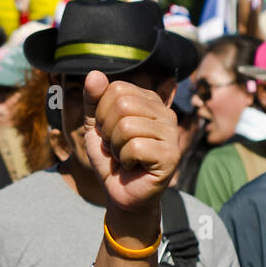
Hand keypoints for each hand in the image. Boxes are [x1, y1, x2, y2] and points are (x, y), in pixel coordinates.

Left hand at [83, 70, 178, 213]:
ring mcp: (172, 134)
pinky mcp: (171, 155)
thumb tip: (94, 74)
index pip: (116, 88)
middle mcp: (165, 113)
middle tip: (115, 145)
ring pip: (127, 126)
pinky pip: (135, 147)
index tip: (108, 130)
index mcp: (149, 101)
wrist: (121, 192)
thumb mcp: (96, 126)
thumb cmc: (111, 158)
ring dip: (115, 146)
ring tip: (124, 156)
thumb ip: (93, 100)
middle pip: (122, 105)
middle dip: (108, 130)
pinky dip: (124, 160)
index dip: (102, 112)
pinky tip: (133, 166)